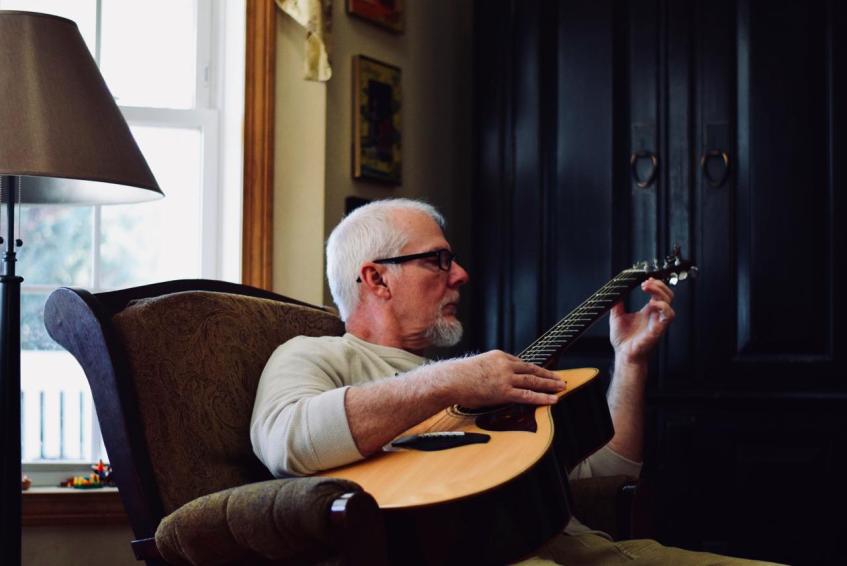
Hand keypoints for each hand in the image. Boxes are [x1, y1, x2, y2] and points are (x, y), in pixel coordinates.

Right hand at [439, 350, 564, 407]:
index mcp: (499, 356)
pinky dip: (543, 397)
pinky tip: (553, 399)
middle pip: (532, 369)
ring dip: (550, 384)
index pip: (520, 363)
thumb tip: (491, 380)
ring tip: (561, 387)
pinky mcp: (504, 391)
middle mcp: (505, 364)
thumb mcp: (477, 366)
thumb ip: (489, 371)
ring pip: (534, 381)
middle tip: (560, 378)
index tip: (542, 372)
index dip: (533, 369)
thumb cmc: (458, 377)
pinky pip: (528, 395)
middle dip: (547, 374)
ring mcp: (506, 378)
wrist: (450, 380)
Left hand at [609, 278, 675, 364]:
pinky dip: (663, 307)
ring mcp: (657, 321)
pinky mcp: (658, 329)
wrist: (624, 354)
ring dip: (660, 292)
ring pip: (669, 302)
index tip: (645, 279)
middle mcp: (654, 315)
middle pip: (667, 294)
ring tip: (648, 288)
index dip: (655, 284)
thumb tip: (615, 291)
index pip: (658, 293)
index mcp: (647, 311)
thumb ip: (617, 303)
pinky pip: (668, 316)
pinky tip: (652, 303)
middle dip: (658, 285)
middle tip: (646, 282)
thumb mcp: (616, 316)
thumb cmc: (624, 340)